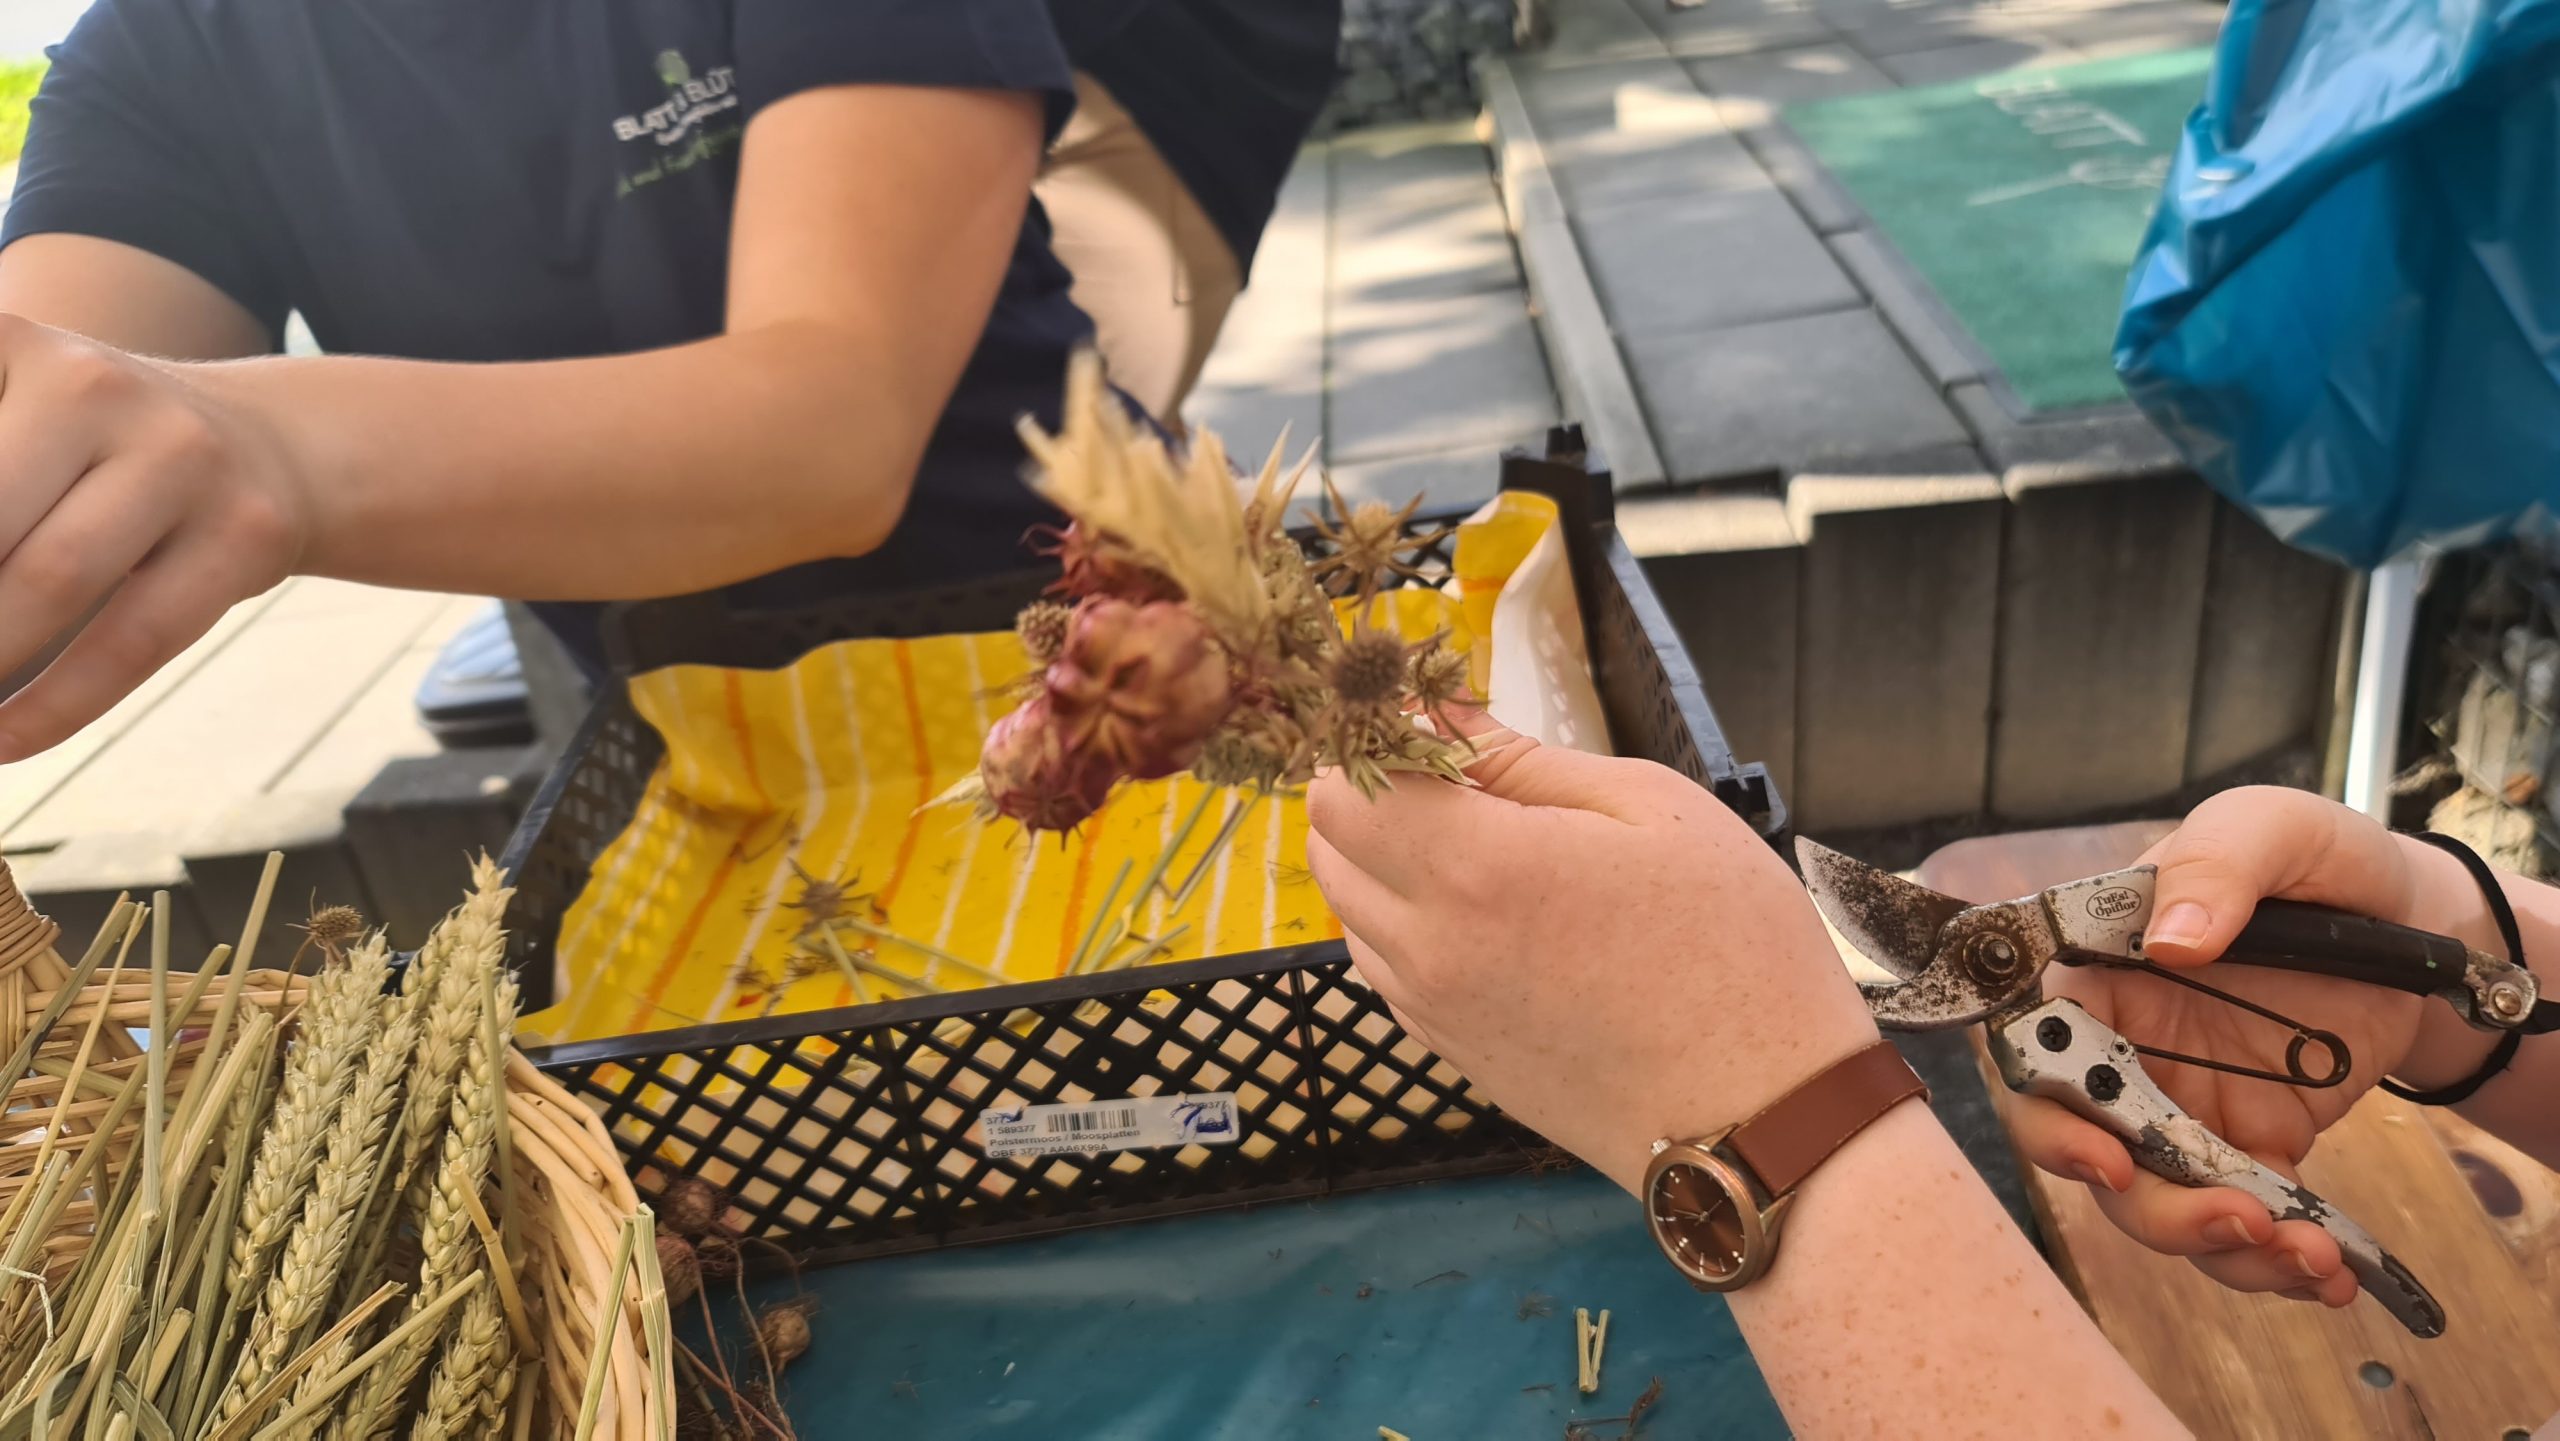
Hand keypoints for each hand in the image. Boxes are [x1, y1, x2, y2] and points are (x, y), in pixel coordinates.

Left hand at [0, 315, 306, 757]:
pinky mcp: (243, 533)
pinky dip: (57, 706)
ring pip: (53, 578)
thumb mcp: (2, 416)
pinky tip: (4, 740)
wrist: (263, 445)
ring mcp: (182, 454)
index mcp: (4, 343)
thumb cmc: (84, 452)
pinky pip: (135, 638)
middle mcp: (92, 382)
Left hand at [1305, 719, 1876, 1192]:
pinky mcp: (1450, 1052)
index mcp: (1477, 871)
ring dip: (1386, 860)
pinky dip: (1408, 922)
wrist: (1763, 1120)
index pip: (1346, 788)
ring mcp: (1433, 1010)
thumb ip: (1524, 761)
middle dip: (1369, 791)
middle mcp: (1430, 947)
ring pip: (1350, 908)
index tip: (1426, 716)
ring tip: (1484, 842)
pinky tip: (1491, 911)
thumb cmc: (1733, 950)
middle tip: (1452, 771)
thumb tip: (1440, 715)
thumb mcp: (1652, 811)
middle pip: (1328, 845)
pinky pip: (1388, 967)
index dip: (1373, 737)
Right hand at [2015, 786, 2483, 1309]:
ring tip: (2307, 1256)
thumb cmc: (2321, 862)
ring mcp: (2187, 1105)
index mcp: (2103, 974)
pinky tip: (2332, 1272)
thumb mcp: (2271, 829)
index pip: (2037, 1052)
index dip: (2051, 1117)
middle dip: (2150, 1205)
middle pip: (2091, 1150)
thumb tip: (2173, 938)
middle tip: (2232, 1218)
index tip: (2108, 1156)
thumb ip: (2217, 864)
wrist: (2422, 921)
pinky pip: (2244, 1220)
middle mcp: (2128, 1049)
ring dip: (2221, 1246)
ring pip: (2163, 1202)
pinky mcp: (2254, 1145)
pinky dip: (2280, 1261)